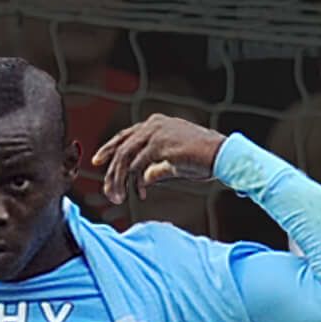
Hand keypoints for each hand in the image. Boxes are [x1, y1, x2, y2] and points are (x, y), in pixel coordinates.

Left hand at [92, 114, 227, 205]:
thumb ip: (157, 168)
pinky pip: (137, 165)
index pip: (125, 136)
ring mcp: (155, 133)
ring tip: (117, 197)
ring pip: (125, 156)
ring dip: (118, 179)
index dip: (109, 149)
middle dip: (110, 169)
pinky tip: (139, 193)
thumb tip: (143, 178)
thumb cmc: (204, 159)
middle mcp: (153, 125)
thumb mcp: (175, 163)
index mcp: (156, 124)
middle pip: (121, 146)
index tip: (98, 162)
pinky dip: (134, 182)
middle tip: (106, 189)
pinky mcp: (159, 145)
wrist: (222, 156)